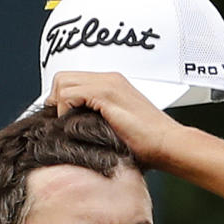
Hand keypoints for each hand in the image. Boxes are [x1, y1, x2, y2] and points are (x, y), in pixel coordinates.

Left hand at [46, 71, 181, 167]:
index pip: (72, 81)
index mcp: (111, 85)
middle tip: (60, 124)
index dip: (60, 101)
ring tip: (69, 127)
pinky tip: (75, 127)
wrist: (167, 144)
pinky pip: (69, 94)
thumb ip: (96, 123)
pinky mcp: (107, 94)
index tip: (60, 122)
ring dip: (60, 106)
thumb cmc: (146, 145)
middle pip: (63, 77)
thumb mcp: (115, 130)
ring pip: (62, 82)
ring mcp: (108, 84)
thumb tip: (72, 133)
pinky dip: (65, 111)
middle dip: (55, 102)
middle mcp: (109, 79)